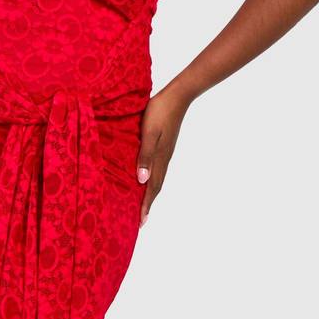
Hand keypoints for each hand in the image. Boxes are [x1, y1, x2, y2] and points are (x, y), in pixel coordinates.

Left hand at [135, 83, 190, 225]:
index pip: (151, 188)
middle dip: (148, 205)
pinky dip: (152, 180)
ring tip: (144, 205)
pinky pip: (158, 169)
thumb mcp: (149, 133)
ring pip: (158, 179)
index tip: (140, 222)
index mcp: (160, 158)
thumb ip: (145, 155)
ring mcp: (166, 153)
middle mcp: (164, 159)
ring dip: (150, 194)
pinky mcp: (166, 146)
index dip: (145, 205)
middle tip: (141, 221)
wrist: (178, 95)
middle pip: (156, 187)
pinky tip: (147, 179)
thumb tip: (141, 180)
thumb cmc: (160, 111)